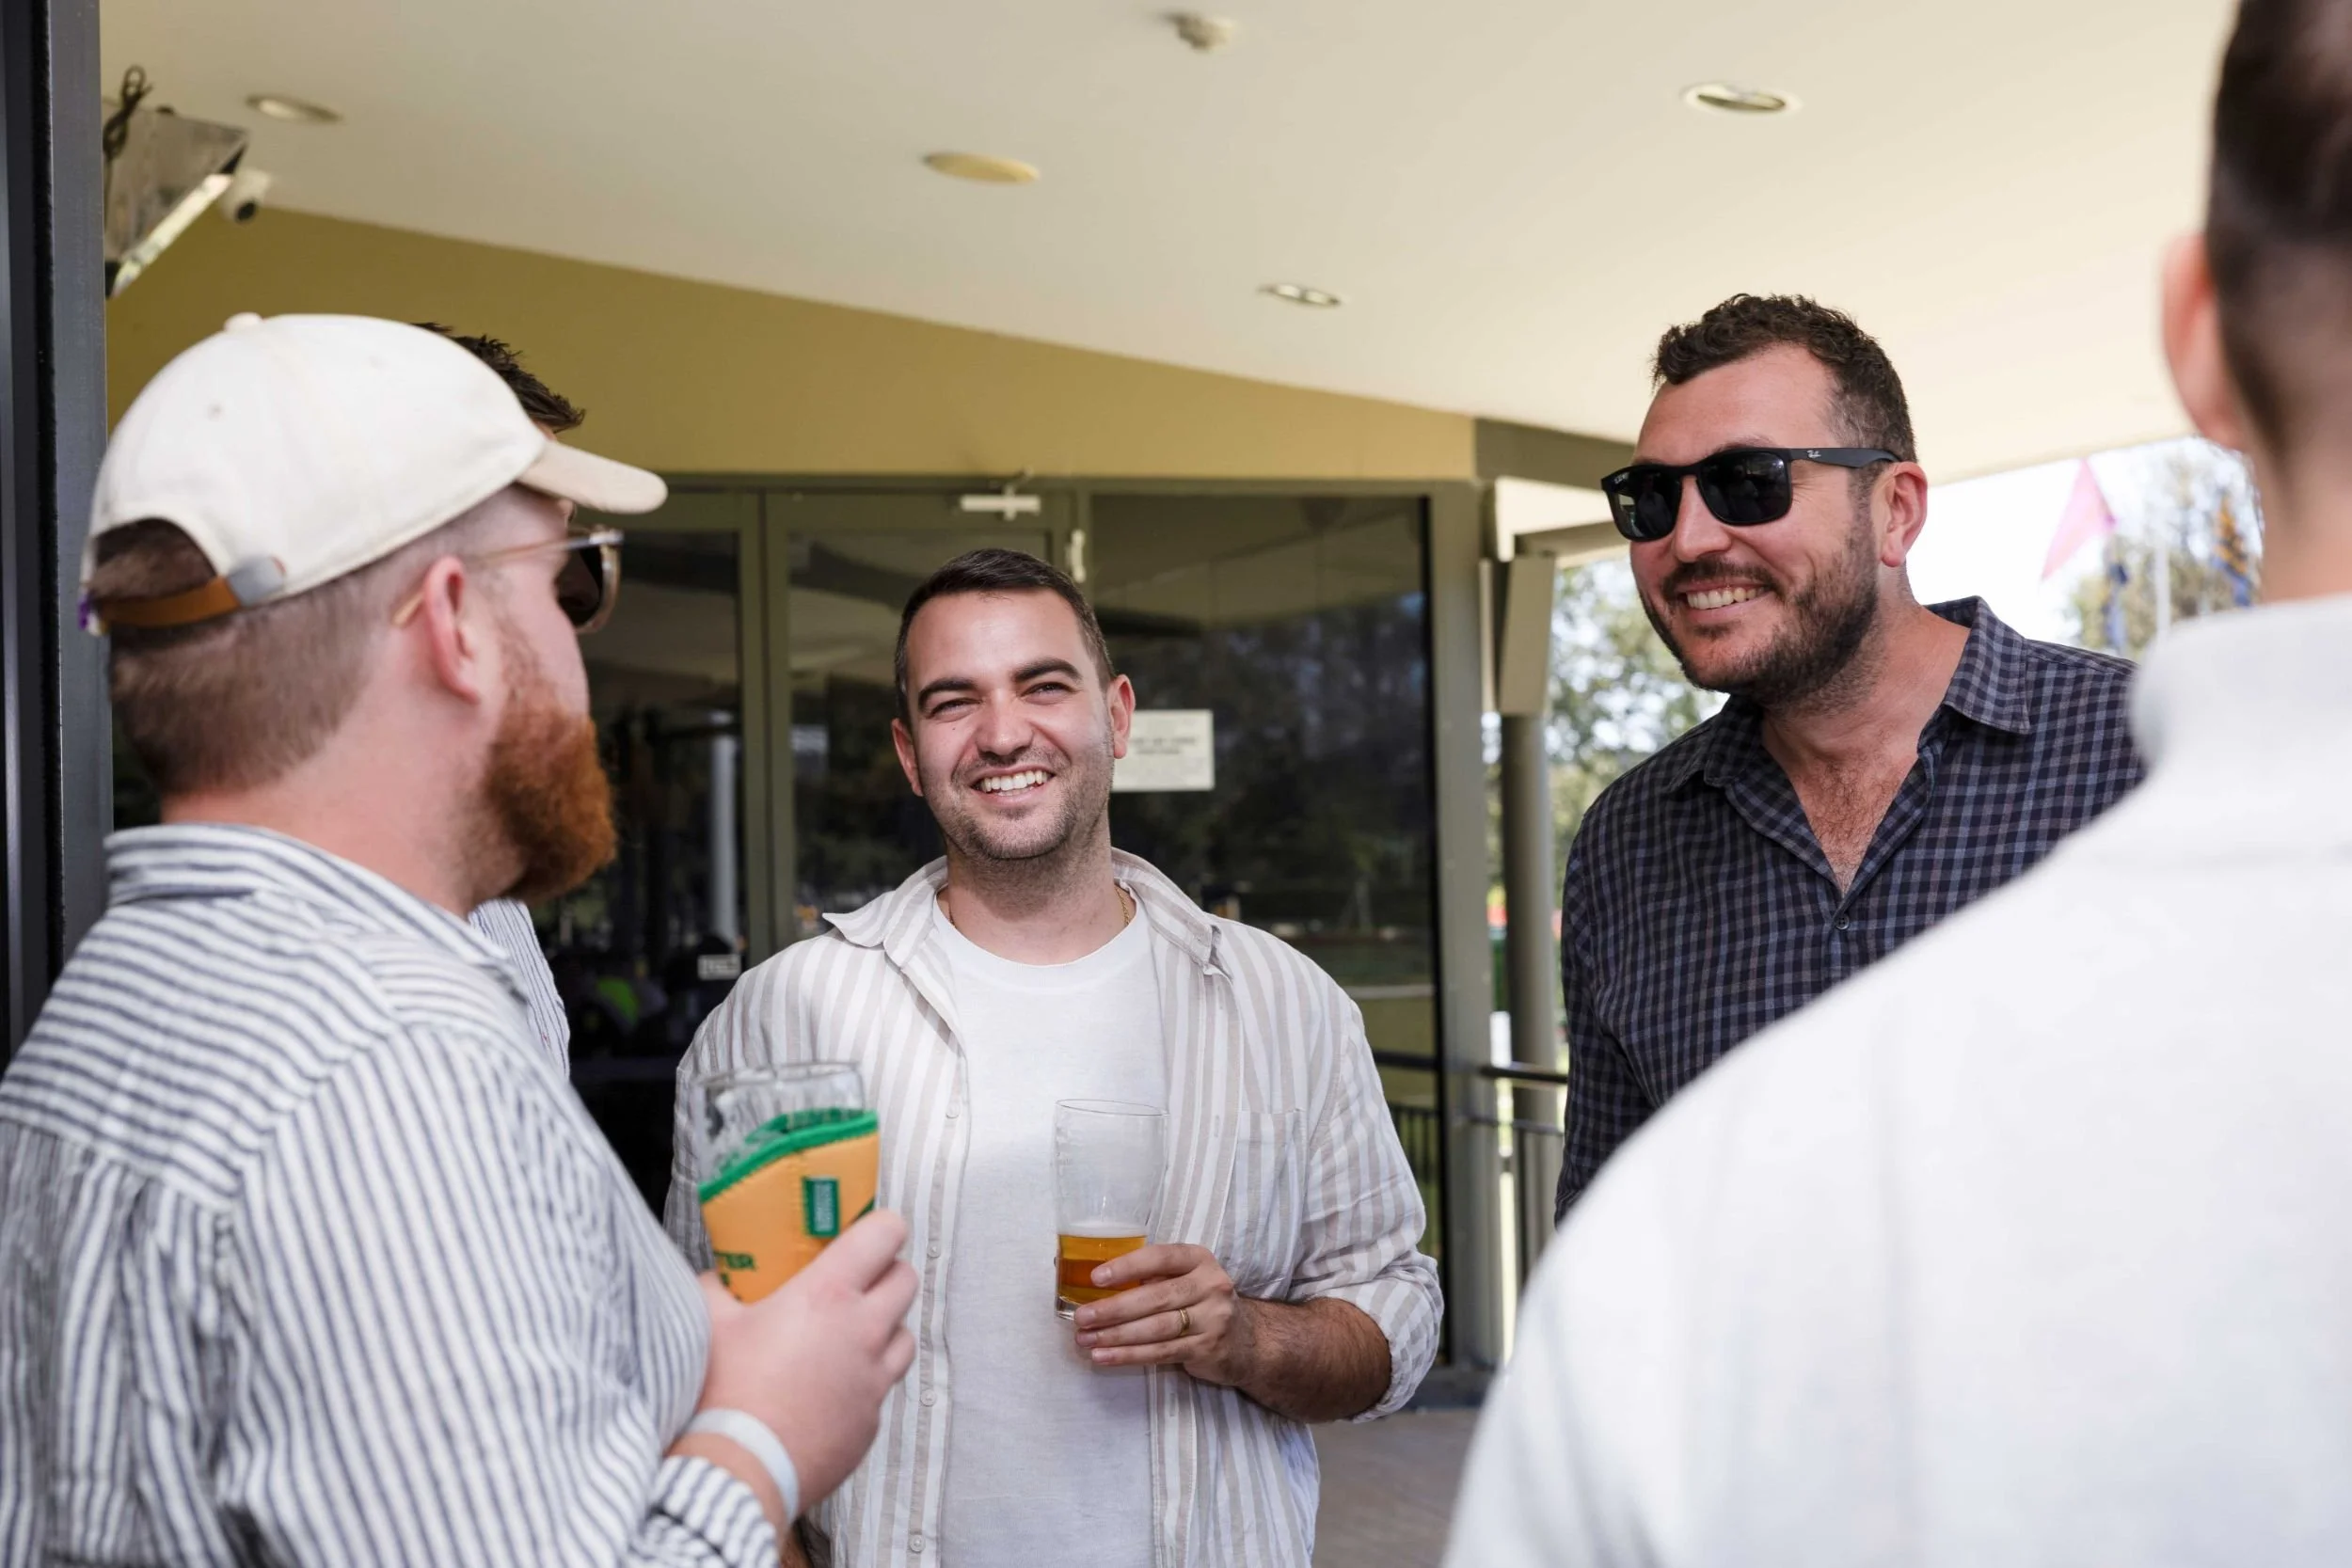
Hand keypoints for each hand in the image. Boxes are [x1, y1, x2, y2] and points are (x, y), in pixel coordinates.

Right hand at [687, 1211, 917, 1518]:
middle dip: (887, 1273)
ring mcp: (872, 1381)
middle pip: (906, 1281)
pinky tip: (830, 1388)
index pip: (884, 1236)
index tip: (869, 1230)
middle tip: (858, 1280)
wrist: (737, 1470)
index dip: (881, 1226)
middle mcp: (863, 1333)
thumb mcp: (709, 1324)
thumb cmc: (723, 1393)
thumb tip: (716, 1278)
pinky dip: (865, 1381)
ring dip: (885, 1329)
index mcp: (829, 1295)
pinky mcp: (870, 1423)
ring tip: (848, 1336)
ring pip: (904, 1337)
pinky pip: (881, 1389)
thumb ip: (716, 1288)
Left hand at [1072, 1243, 1256, 1386]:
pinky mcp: (1207, 1348)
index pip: (1160, 1257)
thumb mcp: (1186, 1279)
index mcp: (1199, 1259)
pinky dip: (1129, 1355)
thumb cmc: (1201, 1303)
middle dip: (1113, 1309)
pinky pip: (1161, 1352)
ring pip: (1156, 1328)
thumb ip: (1153, 1276)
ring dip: (1116, 1336)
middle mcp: (1210, 1285)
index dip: (1127, 1267)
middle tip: (1082, 1317)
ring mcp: (1212, 1319)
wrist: (1247, 1341)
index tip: (1095, 1278)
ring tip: (1086, 1340)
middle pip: (1154, 1297)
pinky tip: (1105, 1356)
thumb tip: (1093, 1281)